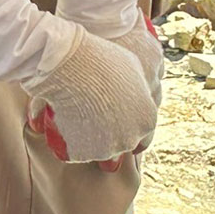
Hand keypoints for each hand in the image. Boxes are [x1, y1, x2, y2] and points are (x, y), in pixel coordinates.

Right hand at [22, 26, 158, 167]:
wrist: (73, 65)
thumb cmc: (105, 60)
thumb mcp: (134, 68)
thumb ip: (141, 85)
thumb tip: (142, 88)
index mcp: (147, 120)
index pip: (144, 138)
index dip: (130, 130)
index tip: (119, 125)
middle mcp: (130, 138)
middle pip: (122, 143)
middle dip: (113, 134)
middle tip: (97, 118)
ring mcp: (106, 149)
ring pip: (100, 150)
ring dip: (93, 141)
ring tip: (80, 121)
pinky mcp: (82, 153)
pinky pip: (78, 152)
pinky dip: (73, 144)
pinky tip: (68, 128)